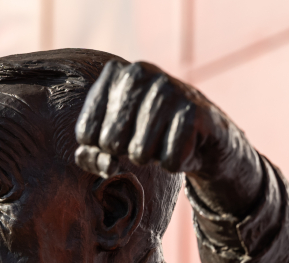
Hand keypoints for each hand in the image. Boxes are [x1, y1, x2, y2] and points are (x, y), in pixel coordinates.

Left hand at [74, 60, 262, 213]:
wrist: (202, 134)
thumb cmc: (148, 136)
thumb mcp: (111, 144)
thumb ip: (90, 156)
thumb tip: (103, 162)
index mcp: (114, 75)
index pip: (85, 133)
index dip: (100, 149)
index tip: (120, 136)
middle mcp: (139, 72)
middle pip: (110, 143)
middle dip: (126, 153)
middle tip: (145, 138)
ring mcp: (168, 88)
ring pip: (139, 153)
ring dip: (152, 157)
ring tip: (163, 139)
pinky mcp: (193, 110)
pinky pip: (169, 160)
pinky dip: (175, 162)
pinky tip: (184, 143)